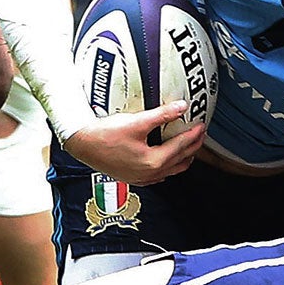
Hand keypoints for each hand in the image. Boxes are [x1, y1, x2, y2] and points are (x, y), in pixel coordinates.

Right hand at [63, 102, 207, 184]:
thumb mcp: (137, 122)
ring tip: (189, 146)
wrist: (82, 144)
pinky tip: (167, 159)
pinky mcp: (132, 177)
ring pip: (170, 170)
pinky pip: (158, 174)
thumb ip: (162, 114)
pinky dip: (168, 166)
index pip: (181, 146)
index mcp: (152, 162)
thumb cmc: (104, 135)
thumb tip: (181, 107)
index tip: (201, 125)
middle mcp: (149, 173)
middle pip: (179, 161)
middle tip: (200, 135)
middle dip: (193, 147)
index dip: (193, 134)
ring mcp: (140, 178)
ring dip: (182, 158)